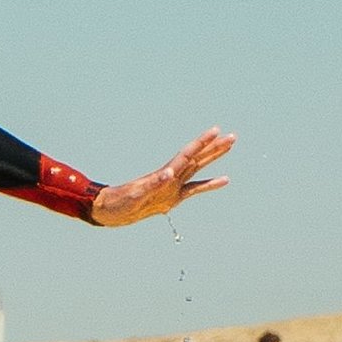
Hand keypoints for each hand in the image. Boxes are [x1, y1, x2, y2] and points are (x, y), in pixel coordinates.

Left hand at [87, 129, 234, 227]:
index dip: (202, 142)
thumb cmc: (119, 202)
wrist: (109, 211)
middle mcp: (172, 176)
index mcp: (165, 174)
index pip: (188, 154)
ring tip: (229, 147)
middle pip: (198, 158)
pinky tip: (224, 180)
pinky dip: (210, 184)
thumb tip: (170, 173)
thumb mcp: (135, 195)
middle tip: (232, 136)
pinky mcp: (172, 198)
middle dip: (215, 147)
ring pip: (199, 168)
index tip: (216, 130)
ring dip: (214, 158)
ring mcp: (173, 186)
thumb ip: (153, 184)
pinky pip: (196, 189)